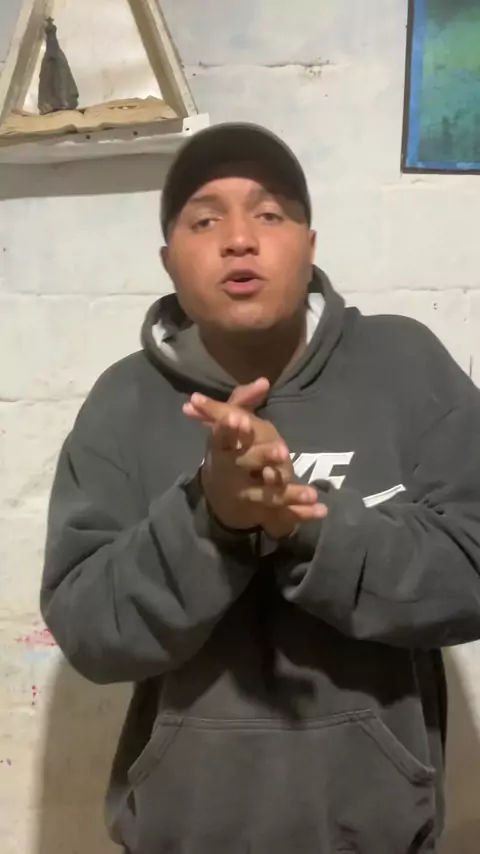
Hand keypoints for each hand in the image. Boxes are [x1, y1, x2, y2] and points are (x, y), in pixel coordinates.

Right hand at [183, 382, 327, 535]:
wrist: (218, 495)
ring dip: (289, 493)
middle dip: (262, 456)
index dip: (228, 429)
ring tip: (312, 493)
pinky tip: (322, 511)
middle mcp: (230, 471)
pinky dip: (302, 514)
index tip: (240, 420)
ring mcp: (245, 493)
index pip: (221, 436)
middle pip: (245, 463)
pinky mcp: (261, 511)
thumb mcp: (228, 424)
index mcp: (220, 447)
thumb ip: (243, 400)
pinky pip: (283, 513)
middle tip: (282, 451)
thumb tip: (264, 380)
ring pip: (267, 494)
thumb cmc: (227, 449)